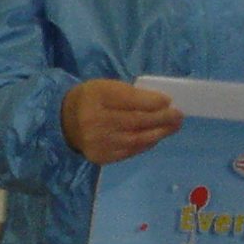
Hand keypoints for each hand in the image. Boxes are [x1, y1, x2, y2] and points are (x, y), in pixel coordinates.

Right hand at [60, 80, 183, 166]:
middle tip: (178, 116)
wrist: (64, 122)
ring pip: (136, 139)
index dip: (151, 102)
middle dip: (161, 119)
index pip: (128, 100)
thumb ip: (131, 94)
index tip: (169, 101)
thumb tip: (162, 104)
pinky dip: (146, 144)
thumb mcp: (107, 87)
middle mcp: (95, 121)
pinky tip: (156, 137)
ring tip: (173, 127)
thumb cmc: (92, 99)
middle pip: (135, 121)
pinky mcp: (102, 156)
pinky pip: (130, 151)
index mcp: (96, 97)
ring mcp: (98, 142)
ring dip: (159, 133)